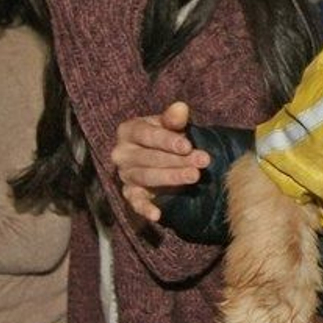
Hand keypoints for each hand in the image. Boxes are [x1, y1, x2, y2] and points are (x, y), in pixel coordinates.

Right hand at [111, 102, 208, 222]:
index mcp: (128, 131)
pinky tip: (157, 215)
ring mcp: (125, 174)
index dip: (167, 141)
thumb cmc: (166, 137)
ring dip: (171, 178)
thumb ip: (173, 119)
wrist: (162, 155)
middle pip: (148, 158)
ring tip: (194, 177)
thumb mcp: (170, 125)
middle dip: (177, 160)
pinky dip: (144, 209)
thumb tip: (180, 107)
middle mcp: (122, 153)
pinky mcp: (130, 193)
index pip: (146, 135)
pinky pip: (134, 202)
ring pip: (146, 177)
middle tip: (201, 162)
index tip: (188, 146)